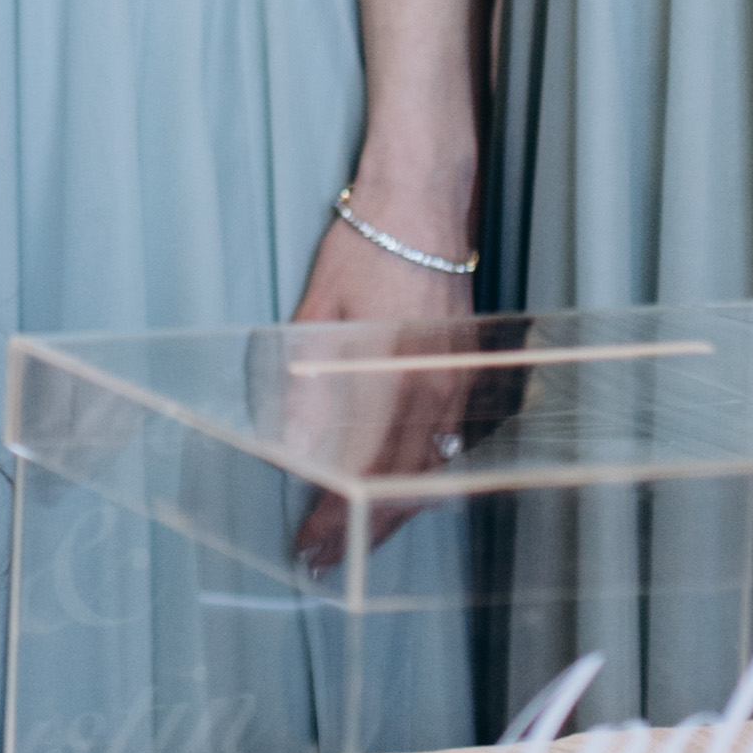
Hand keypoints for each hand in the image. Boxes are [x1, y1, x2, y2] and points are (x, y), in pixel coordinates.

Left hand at [282, 164, 480, 566]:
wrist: (422, 198)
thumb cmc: (369, 244)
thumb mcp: (323, 306)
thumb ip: (306, 376)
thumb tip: (288, 442)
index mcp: (398, 377)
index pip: (366, 470)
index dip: (336, 513)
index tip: (310, 543)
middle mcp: (436, 389)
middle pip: (406, 484)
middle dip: (365, 527)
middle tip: (327, 555)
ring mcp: (457, 381)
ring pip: (433, 469)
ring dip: (396, 508)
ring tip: (357, 532)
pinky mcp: (464, 370)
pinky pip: (450, 442)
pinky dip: (424, 475)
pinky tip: (403, 488)